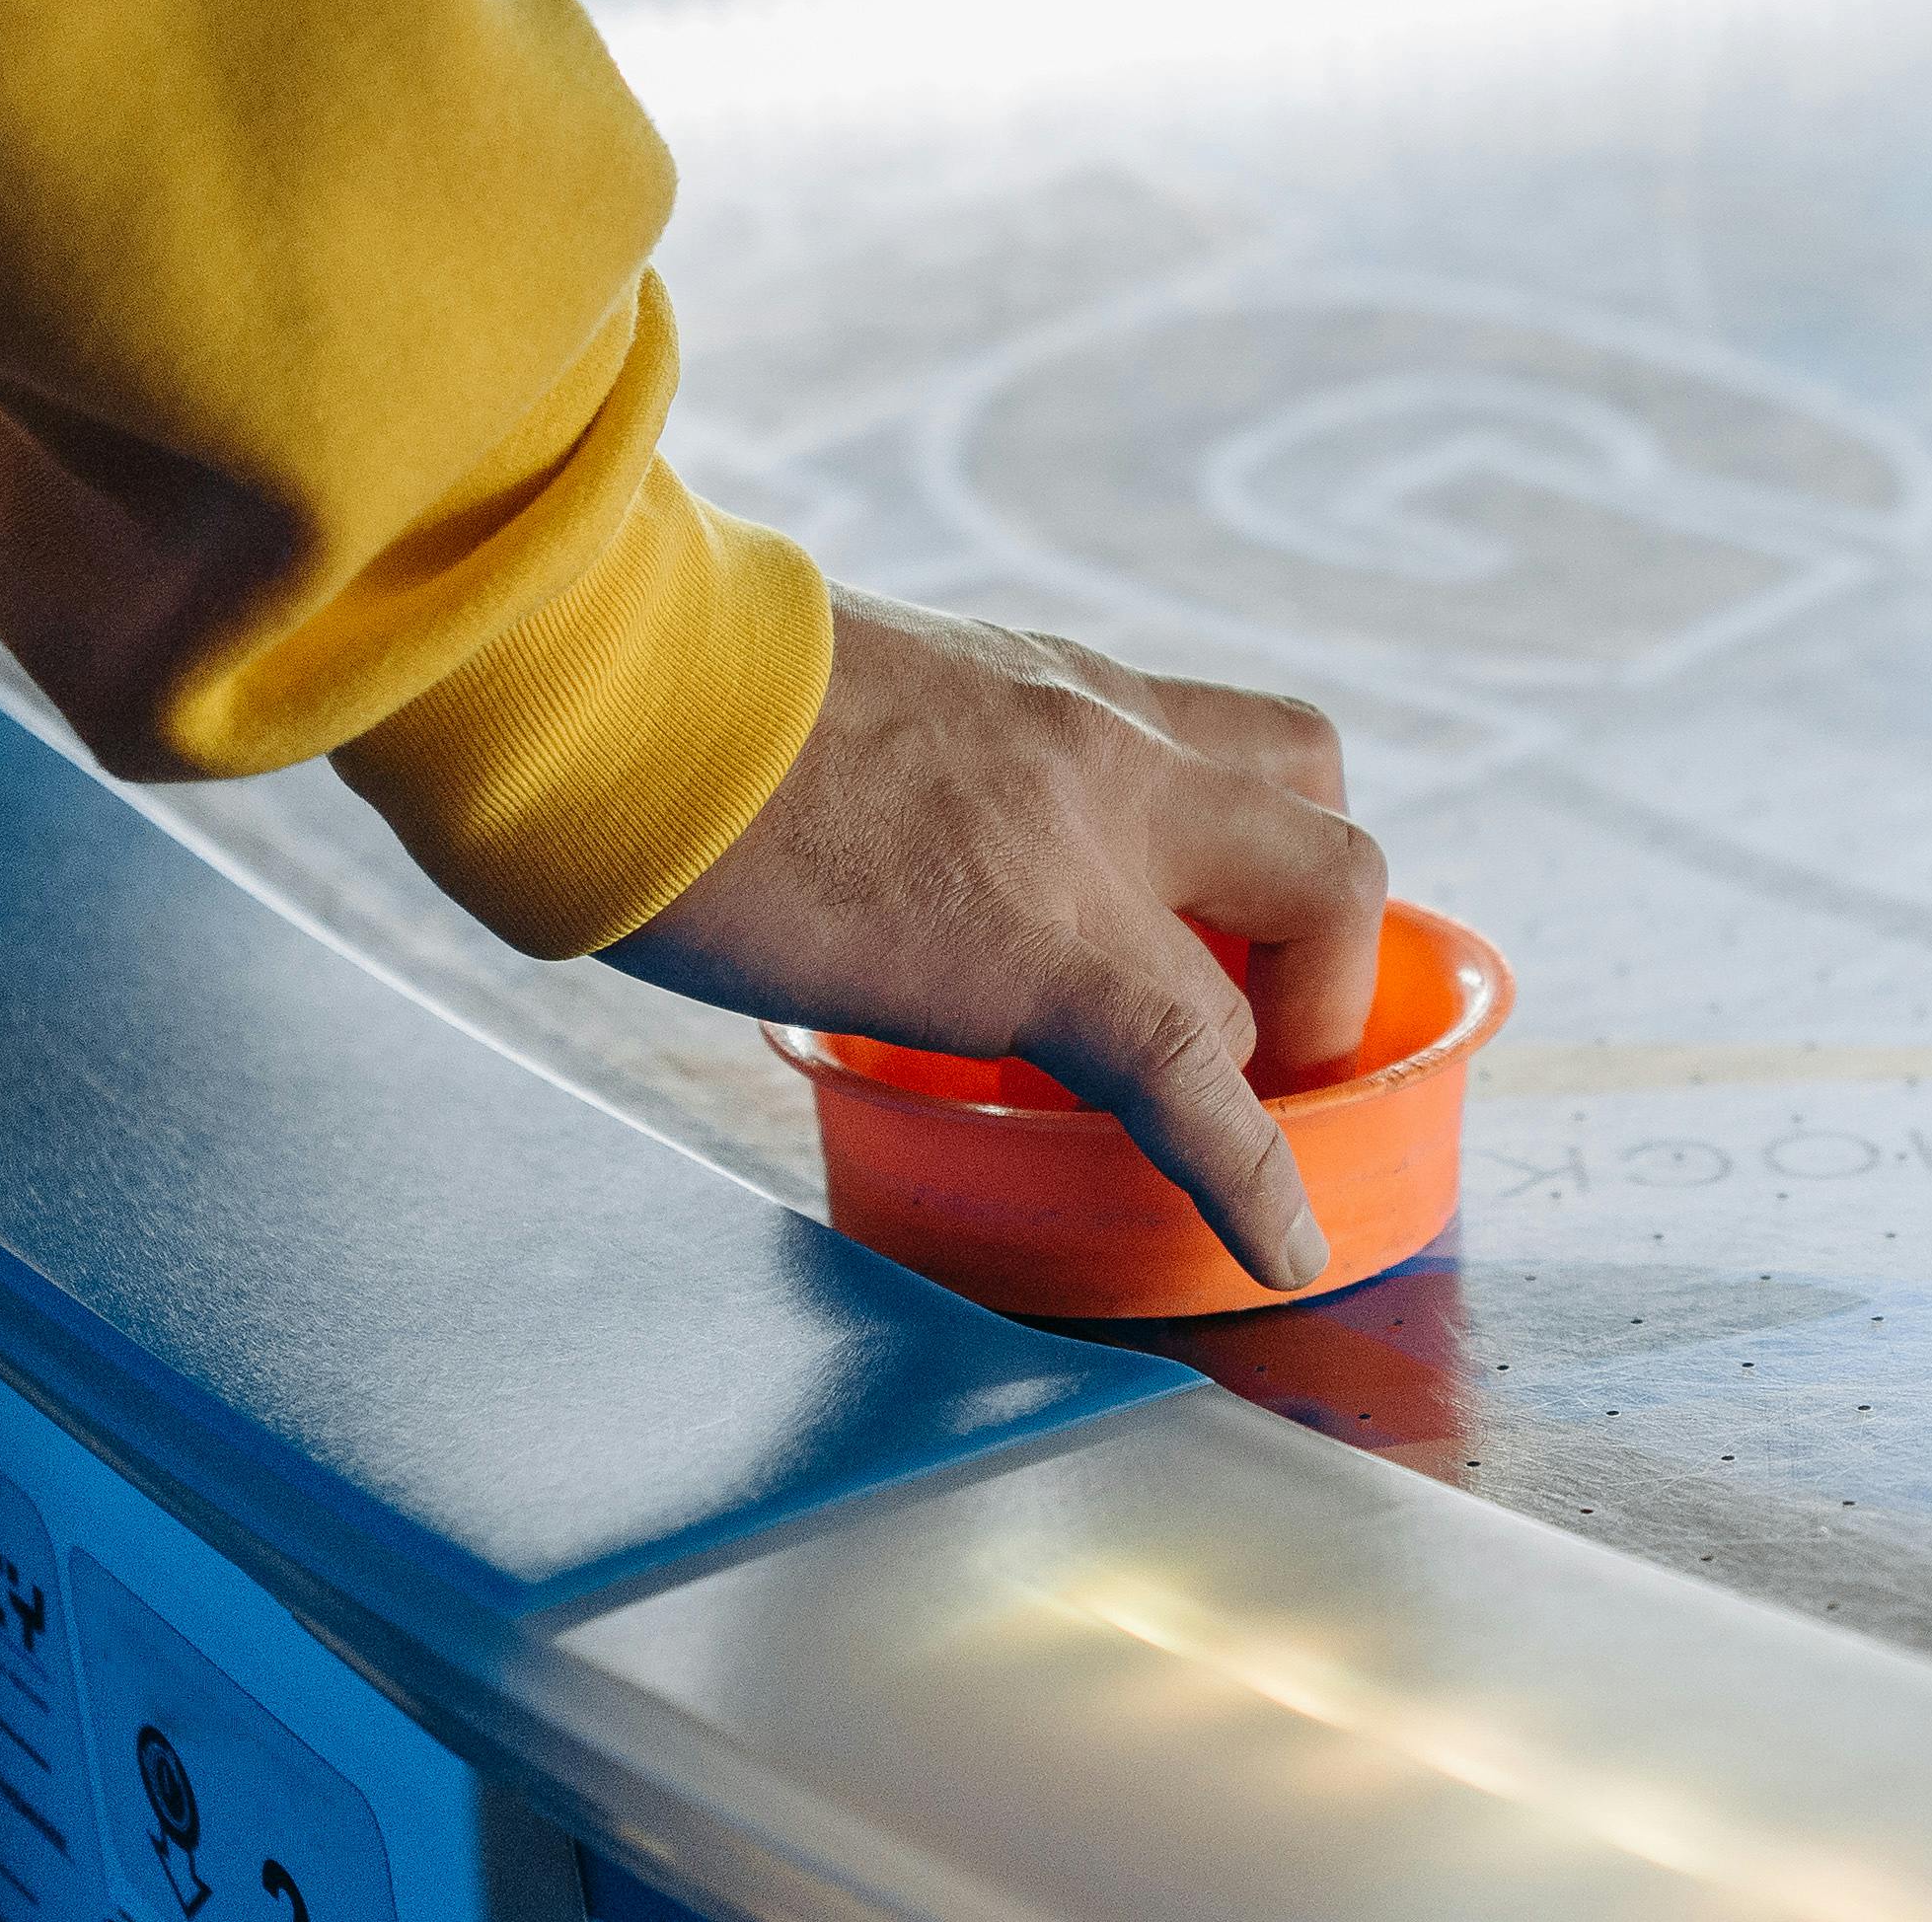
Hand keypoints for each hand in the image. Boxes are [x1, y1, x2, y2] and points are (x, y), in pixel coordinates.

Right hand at [605, 587, 1386, 1290]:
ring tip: (1214, 1115)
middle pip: (1324, 804)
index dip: (1260, 846)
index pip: (1228, 738)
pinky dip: (1255, 1175)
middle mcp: (1099, 736)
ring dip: (1290, 1024)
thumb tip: (837, 834)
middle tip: (1245, 1027)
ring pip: (1322, 905)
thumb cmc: (650, 695)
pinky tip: (1276, 1250)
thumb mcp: (816, 703)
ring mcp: (1091, 839)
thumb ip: (886, 768)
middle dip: (1321, 937)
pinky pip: (1204, 1075)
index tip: (1225, 940)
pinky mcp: (1046, 952)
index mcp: (1035, 682)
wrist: (606, 688)